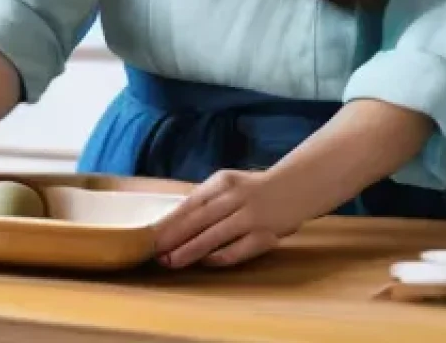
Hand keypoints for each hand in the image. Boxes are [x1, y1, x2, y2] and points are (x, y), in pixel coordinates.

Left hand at [152, 169, 298, 268]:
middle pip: (198, 219)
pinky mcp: (264, 235)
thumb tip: (173, 221)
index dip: (170, 221)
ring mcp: (251, 217)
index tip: (150, 235)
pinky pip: (237, 250)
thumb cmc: (254, 189)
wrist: (296, 187)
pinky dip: (219, 257)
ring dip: (190, 250)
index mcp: (222, 182)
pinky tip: (205, 263)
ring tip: (172, 262)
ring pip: (214, 236)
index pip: (190, 203)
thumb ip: (206, 200)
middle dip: (173, 238)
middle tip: (153, 252)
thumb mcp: (228, 185)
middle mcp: (235, 197)